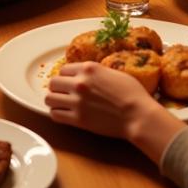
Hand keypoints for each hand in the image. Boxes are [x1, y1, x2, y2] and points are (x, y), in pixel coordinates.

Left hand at [46, 61, 166, 138]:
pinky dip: (57, 114)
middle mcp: (79, 83)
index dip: (65, 76)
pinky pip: (55, 115)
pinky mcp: (78, 119)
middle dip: (57, 88)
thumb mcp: (114, 72)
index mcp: (88, 68)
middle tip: (63, 93)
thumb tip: (88, 75)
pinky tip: (63, 114)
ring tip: (61, 104)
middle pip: (53, 82)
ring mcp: (77, 101)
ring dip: (54, 100)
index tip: (68, 82)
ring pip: (49, 98)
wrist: (138, 115)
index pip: (63, 69)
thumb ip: (96, 72)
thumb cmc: (133, 93)